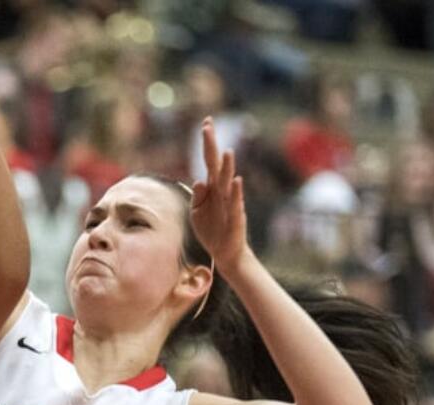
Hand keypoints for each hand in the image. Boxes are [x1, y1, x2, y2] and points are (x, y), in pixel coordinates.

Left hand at [190, 118, 248, 273]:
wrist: (225, 252)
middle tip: (207, 126)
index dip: (207, 143)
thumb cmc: (211, 230)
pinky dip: (236, 192)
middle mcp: (222, 191)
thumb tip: (198, 181)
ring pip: (227, 181)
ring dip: (227, 167)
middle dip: (212, 146)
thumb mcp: (197, 214)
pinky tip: (236, 180)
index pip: (208, 161)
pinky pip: (236, 203)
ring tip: (226, 152)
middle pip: (216, 165)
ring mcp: (230, 203)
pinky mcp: (235, 217)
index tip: (206, 123)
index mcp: (212, 188)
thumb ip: (197, 197)